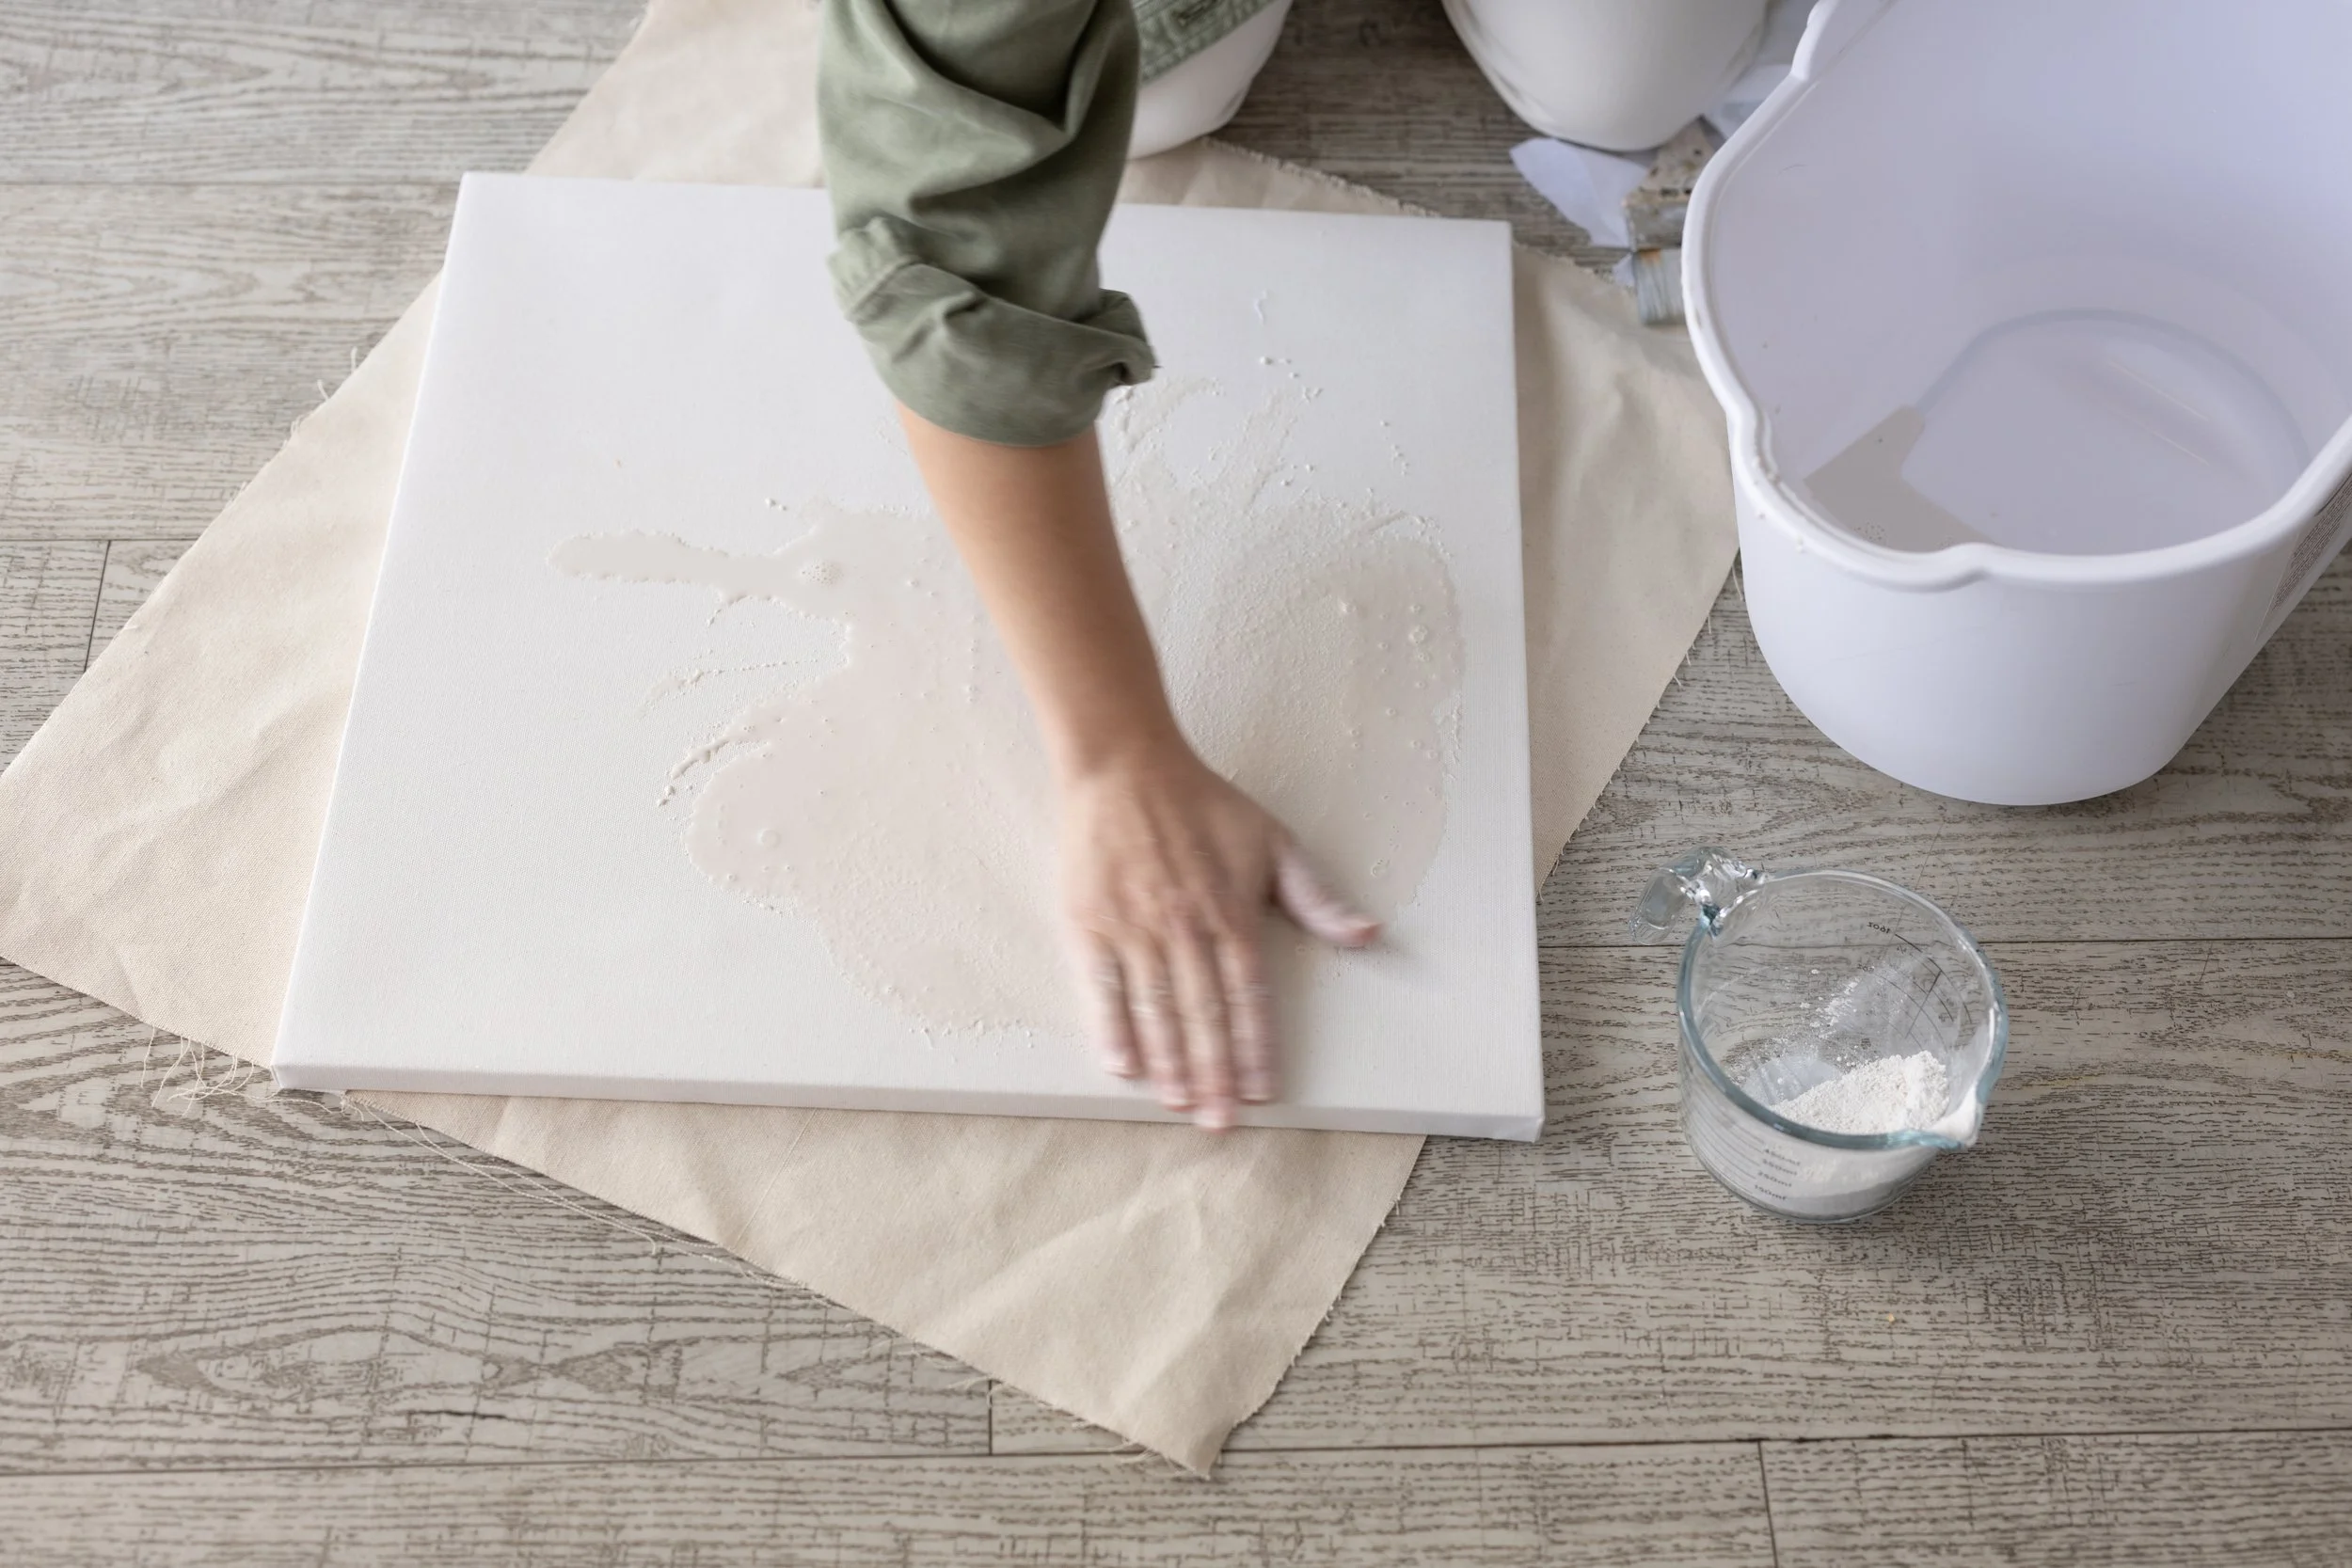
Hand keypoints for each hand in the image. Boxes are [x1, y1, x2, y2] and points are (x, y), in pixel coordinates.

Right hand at [1058, 740, 1377, 1128]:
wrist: (1125, 765)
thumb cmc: (1202, 804)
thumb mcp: (1274, 842)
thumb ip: (1317, 897)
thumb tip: (1368, 934)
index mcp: (1232, 913)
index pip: (1250, 997)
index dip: (1257, 1049)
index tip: (1263, 1093)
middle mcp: (1185, 928)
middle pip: (1205, 1017)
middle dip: (1215, 1076)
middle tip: (1220, 1123)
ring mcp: (1135, 928)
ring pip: (1157, 1011)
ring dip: (1171, 1063)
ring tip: (1180, 1105)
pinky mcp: (1091, 924)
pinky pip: (1103, 988)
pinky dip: (1113, 1029)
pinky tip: (1125, 1066)